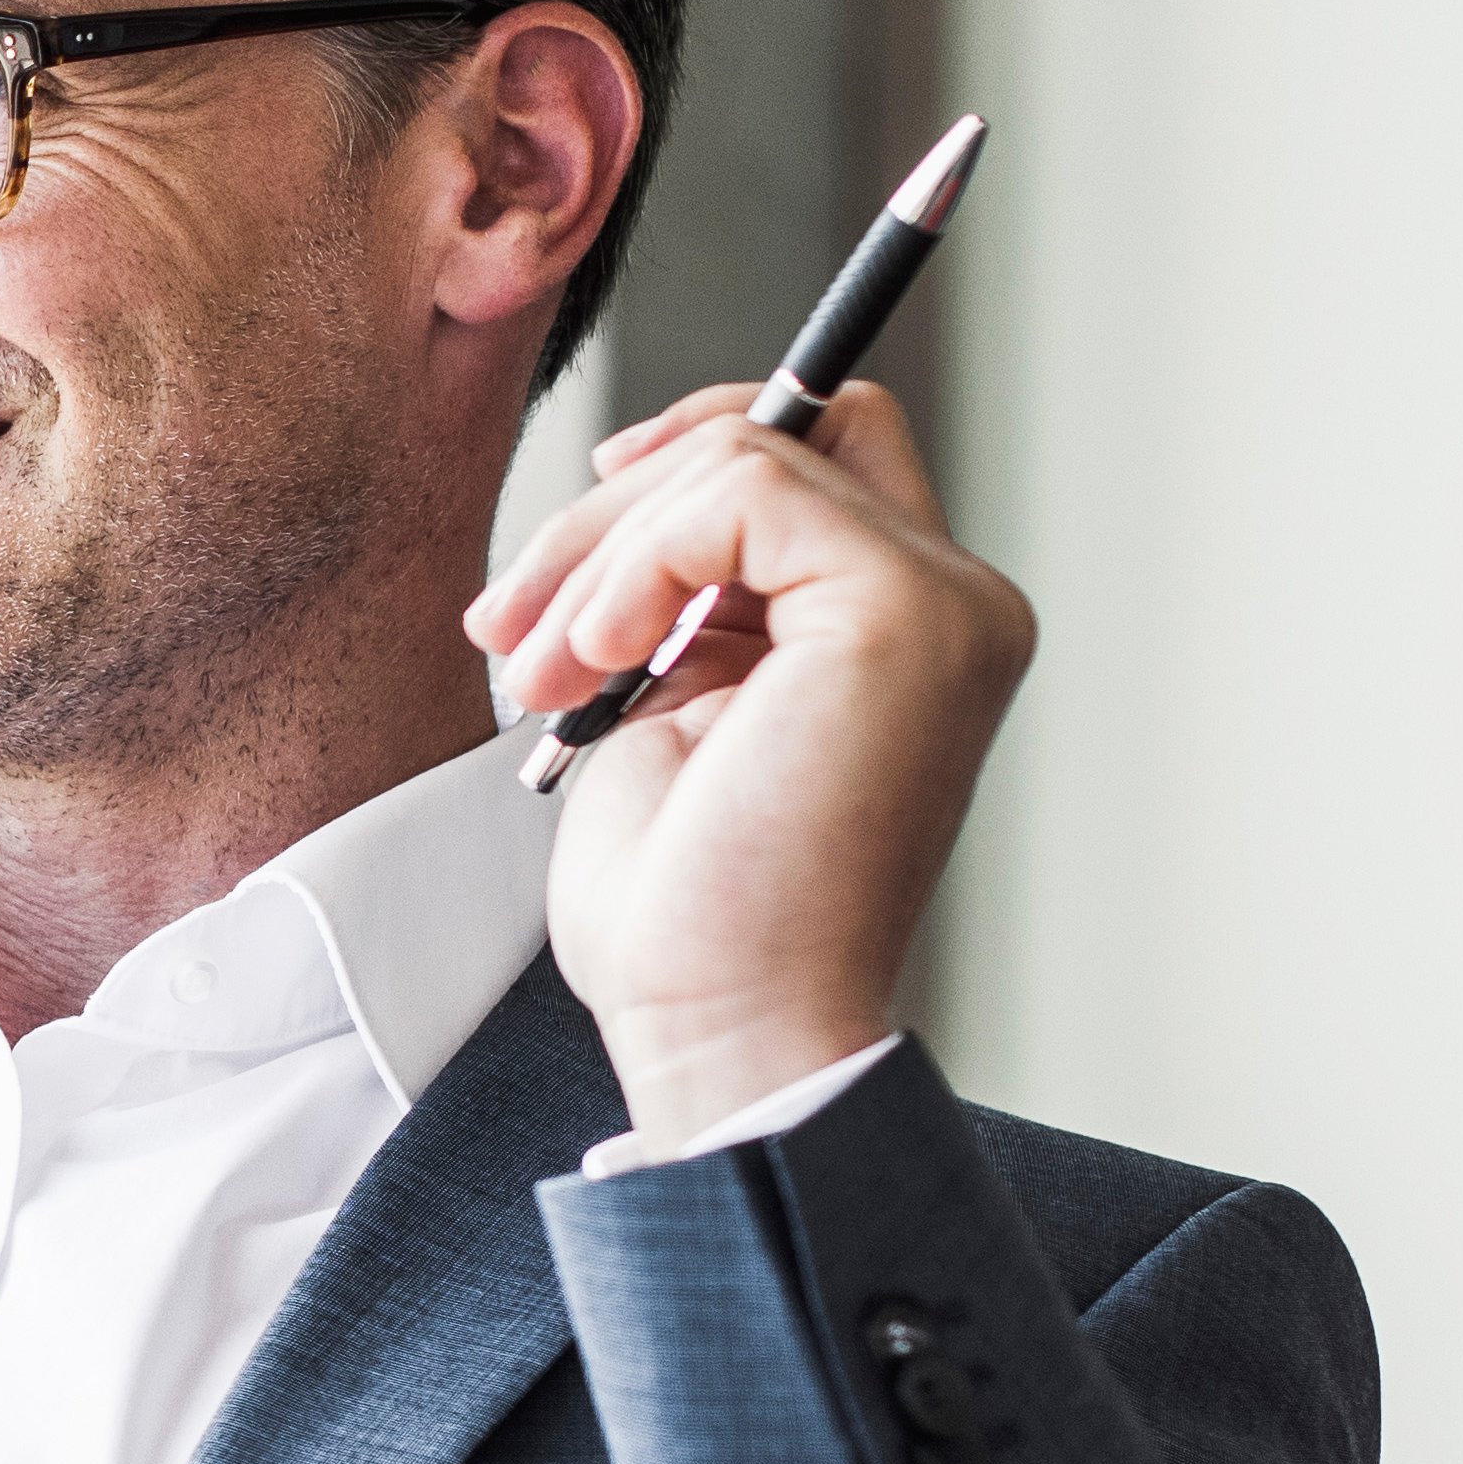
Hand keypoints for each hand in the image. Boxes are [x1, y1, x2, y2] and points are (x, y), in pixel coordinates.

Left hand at [459, 379, 1032, 1143]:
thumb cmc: (690, 911)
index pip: (812, 456)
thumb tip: (635, 481)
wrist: (720, 1025)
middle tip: (513, 631)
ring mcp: (943, 608)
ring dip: (598, 556)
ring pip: (740, 459)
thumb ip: (693, 594)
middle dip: (608, 515)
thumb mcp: (674, 704)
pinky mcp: (905, 613)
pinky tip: (603, 658)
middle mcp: (949, 609)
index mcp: (899, 632)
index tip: (574, 554)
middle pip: (771, 437)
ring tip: (544, 675)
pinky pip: (743, 490)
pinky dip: (637, 560)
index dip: (683, 464)